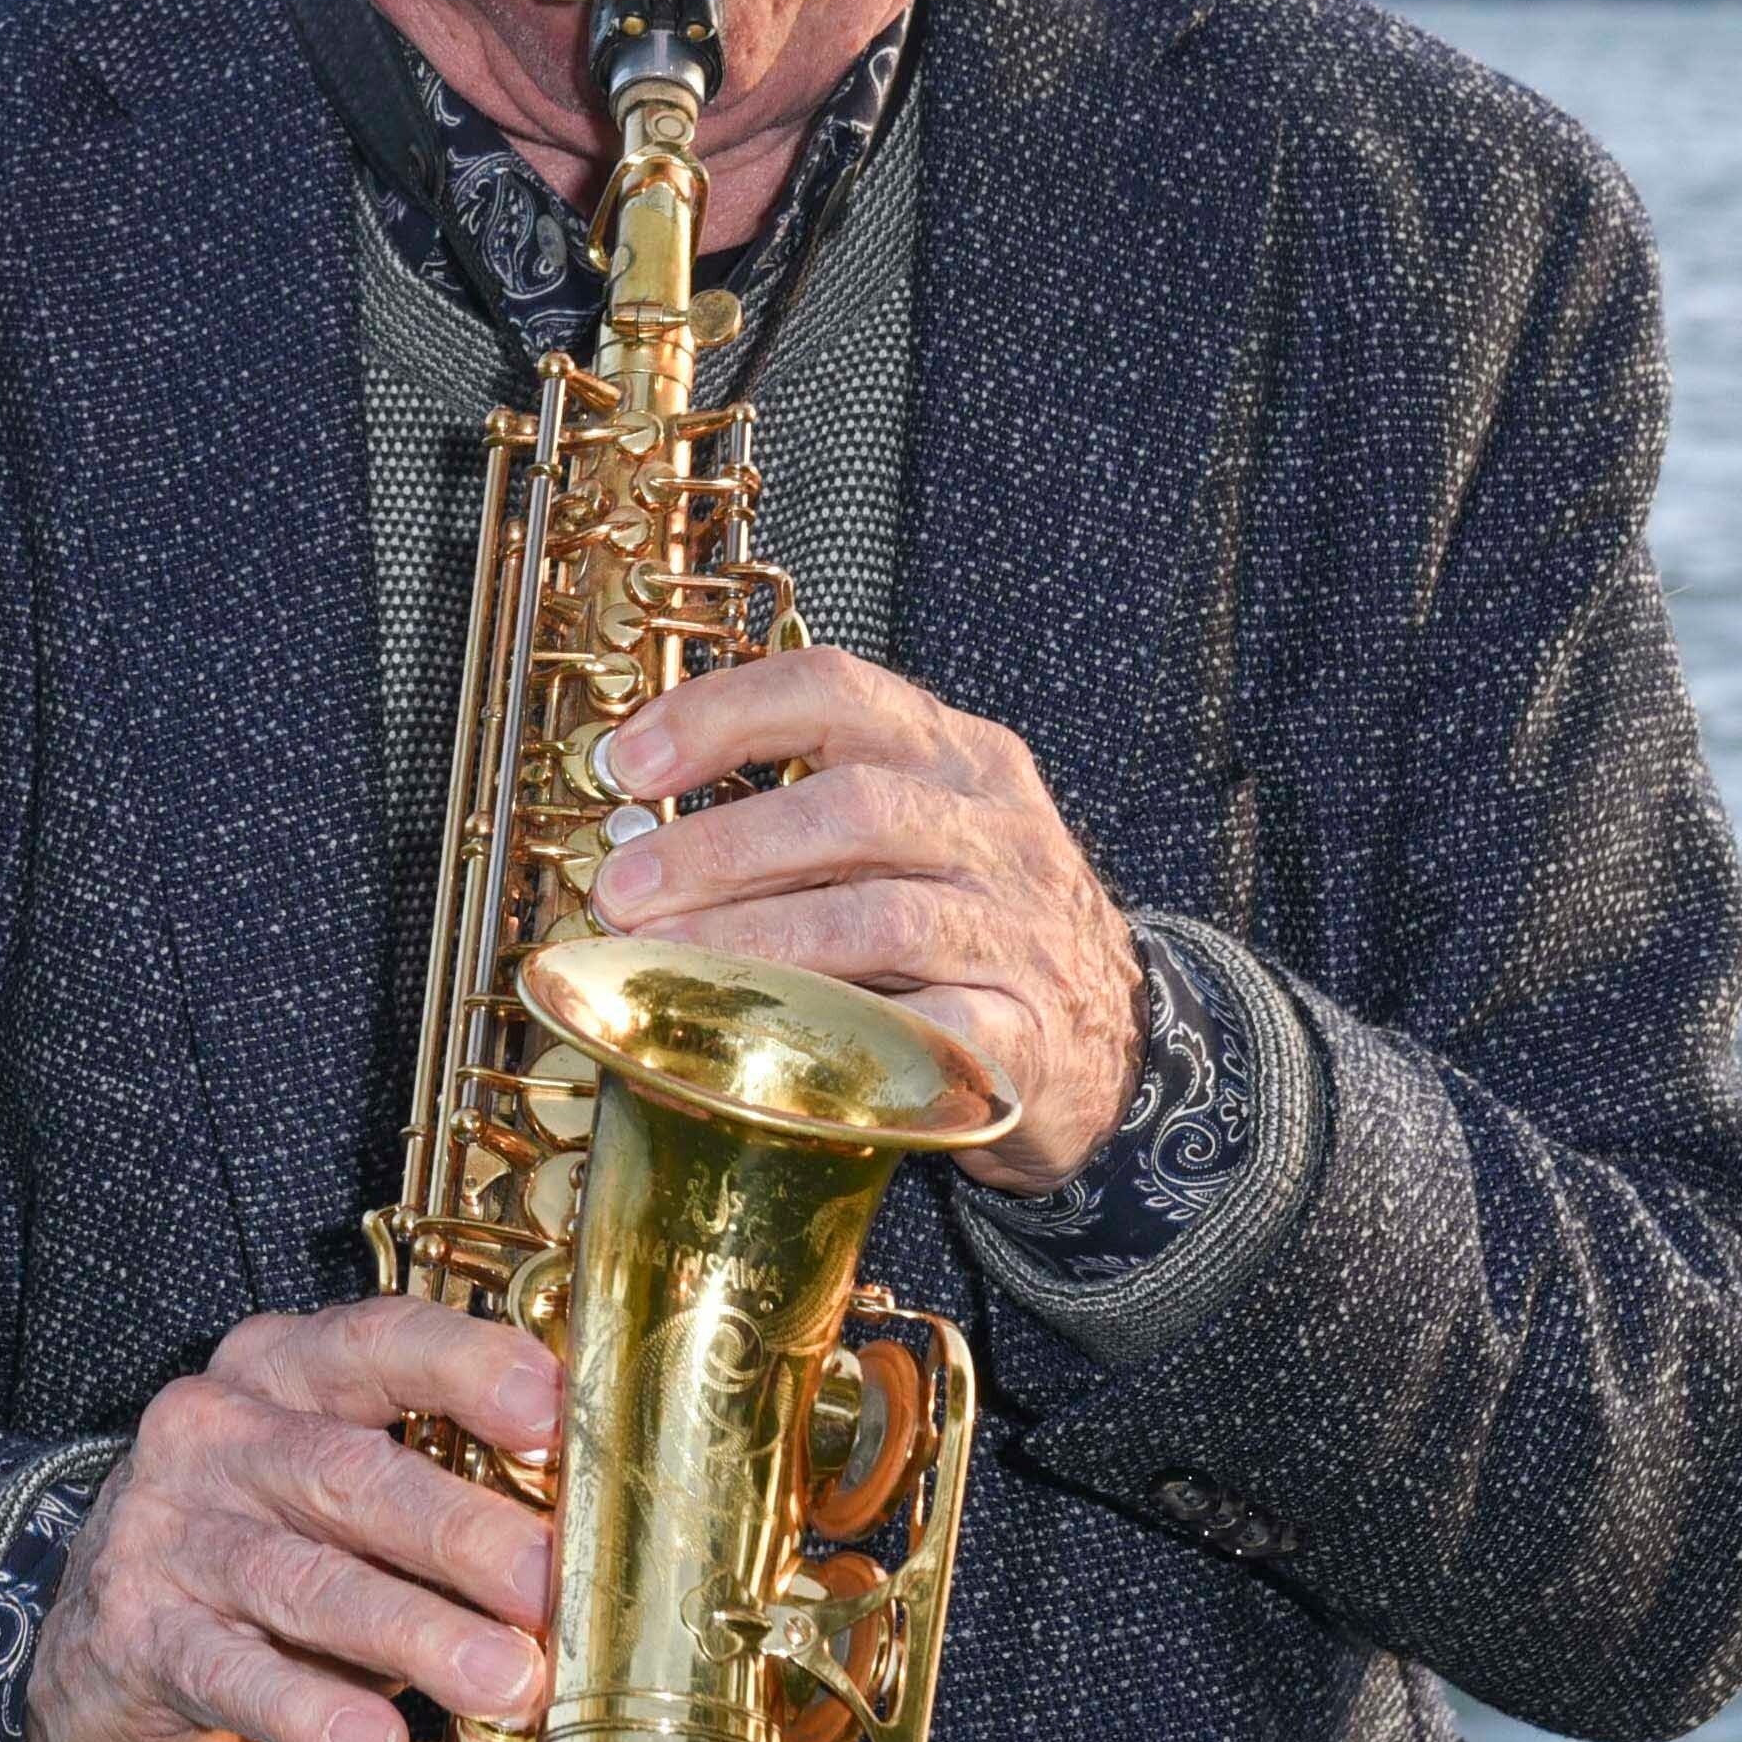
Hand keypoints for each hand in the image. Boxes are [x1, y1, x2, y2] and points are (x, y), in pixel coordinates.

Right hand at [26, 1297, 560, 1741]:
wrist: (97, 1644)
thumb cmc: (262, 1548)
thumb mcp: (334, 1492)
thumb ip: (431, 1491)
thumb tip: (576, 1541)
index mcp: (279, 1368)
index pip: (374, 1343)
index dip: (465, 1368)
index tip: (550, 1412)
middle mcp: (215, 1433)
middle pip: (347, 1470)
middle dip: (458, 1529)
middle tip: (546, 1582)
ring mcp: (169, 1533)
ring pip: (303, 1580)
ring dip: (414, 1632)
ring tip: (504, 1681)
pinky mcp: (141, 1637)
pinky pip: (236, 1675)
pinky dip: (311, 1712)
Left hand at [595, 646, 1141, 1197]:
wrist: (1118, 1041)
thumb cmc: (974, 924)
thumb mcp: (915, 835)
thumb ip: (806, 811)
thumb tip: (637, 835)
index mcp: (960, 756)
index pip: (837, 689)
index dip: (721, 714)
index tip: (628, 762)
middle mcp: (995, 830)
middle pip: (852, 807)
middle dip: (720, 846)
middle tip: (622, 889)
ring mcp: (1017, 933)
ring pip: (879, 920)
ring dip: (754, 940)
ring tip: (662, 962)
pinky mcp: (1025, 1036)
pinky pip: (926, 1033)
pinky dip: (839, 1039)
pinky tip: (760, 1051)